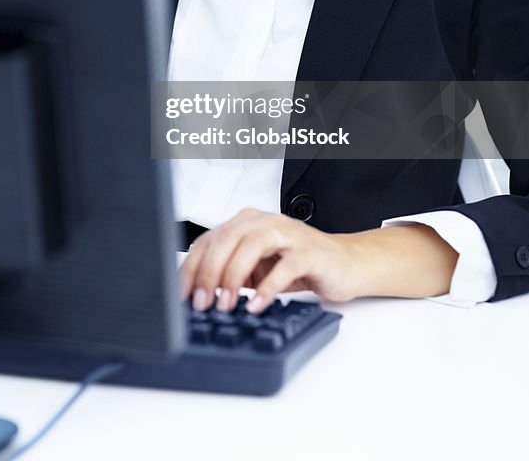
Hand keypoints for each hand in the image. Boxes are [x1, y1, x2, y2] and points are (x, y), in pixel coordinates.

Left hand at [179, 208, 362, 313]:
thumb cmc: (298, 265)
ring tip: (225, 305)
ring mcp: (289, 234)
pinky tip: (256, 305)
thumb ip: (231, 273)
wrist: (347, 264)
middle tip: (202, 304)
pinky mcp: (310, 252)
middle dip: (209, 273)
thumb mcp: (257, 268)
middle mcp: (265, 222)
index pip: (209, 239)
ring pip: (252, 244)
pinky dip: (268, 287)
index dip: (191, 267)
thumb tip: (197, 296)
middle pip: (227, 238)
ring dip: (234, 276)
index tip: (181, 296)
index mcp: (247, 223)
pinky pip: (286, 266)